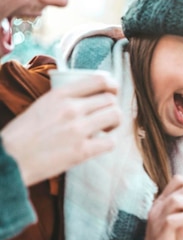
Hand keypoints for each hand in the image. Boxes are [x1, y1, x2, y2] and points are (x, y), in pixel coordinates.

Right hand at [1, 75, 120, 185]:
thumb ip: (64, 99)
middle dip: (112, 107)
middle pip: (110, 99)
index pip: (98, 80)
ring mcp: (77, 129)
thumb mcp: (41, 105)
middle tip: (105, 117)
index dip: (112, 85)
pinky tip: (99, 144)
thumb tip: (88, 96)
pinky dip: (108, 143)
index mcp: (59, 94)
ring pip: (115, 116)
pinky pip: (110, 142)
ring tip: (105, 129)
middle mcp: (71, 108)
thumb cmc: (22, 135)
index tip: (112, 92)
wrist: (9, 159)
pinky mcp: (81, 151)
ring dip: (114, 123)